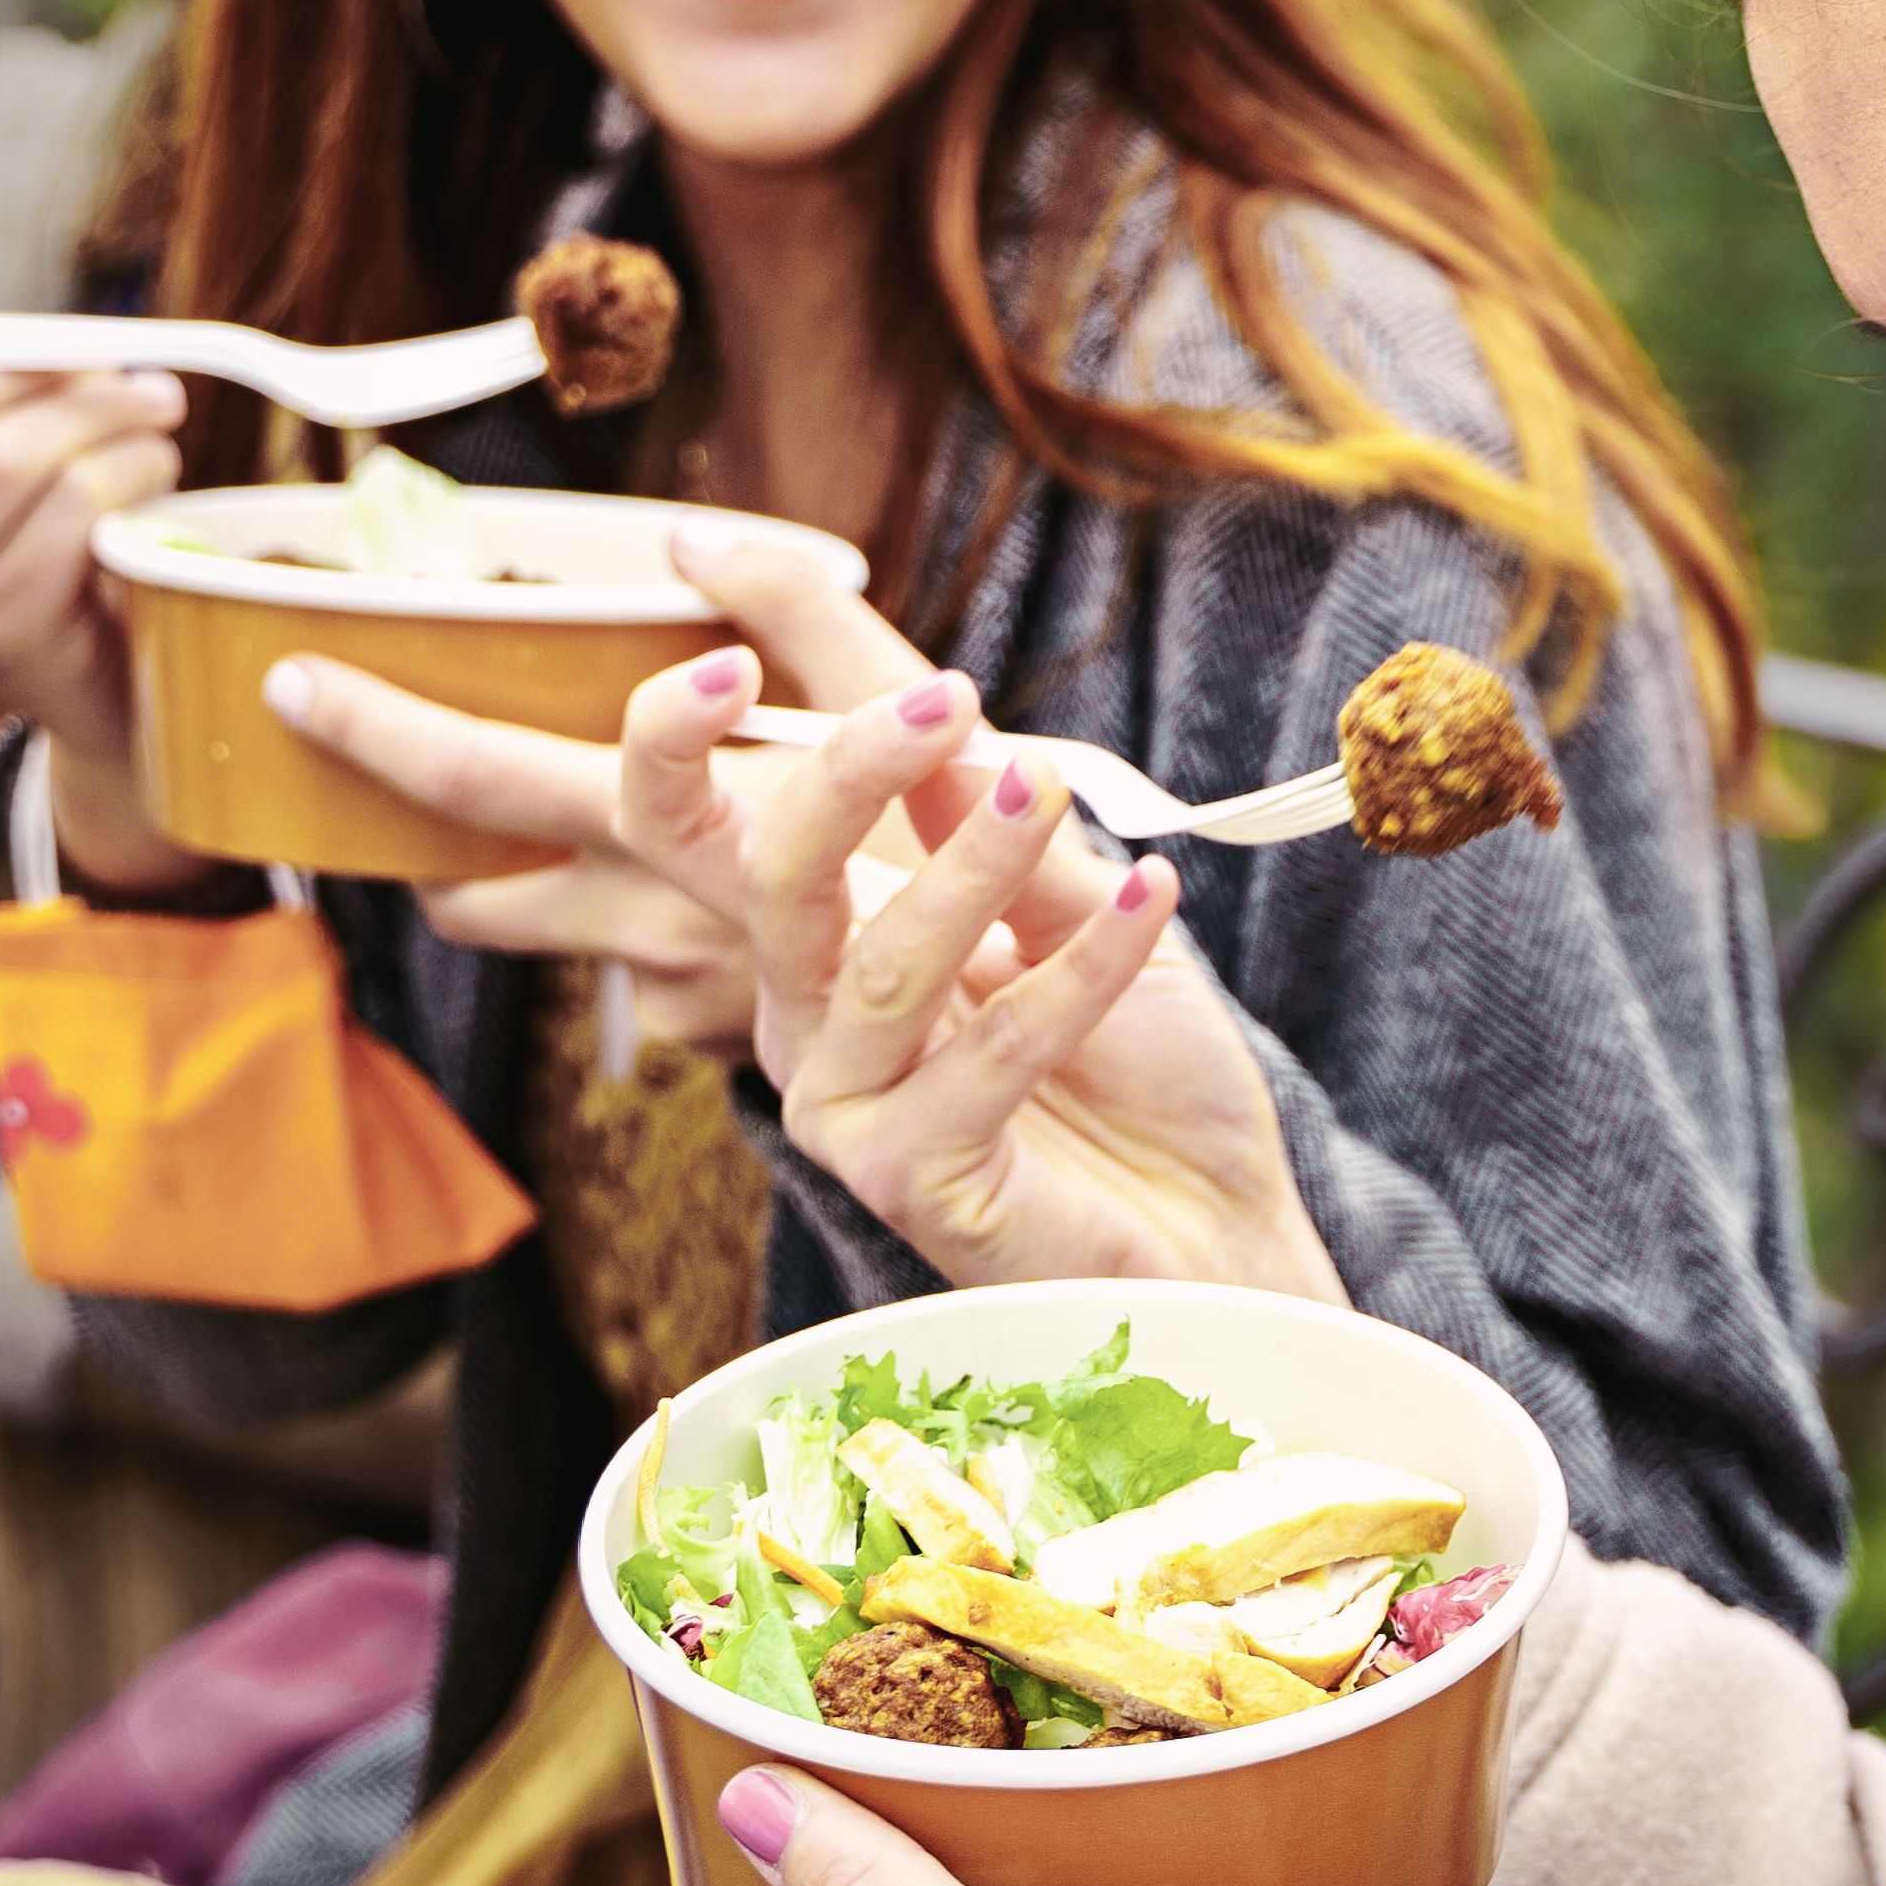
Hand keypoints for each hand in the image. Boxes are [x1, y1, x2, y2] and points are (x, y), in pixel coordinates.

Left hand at [269, 520, 976, 1066]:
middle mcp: (665, 931)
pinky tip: (726, 899)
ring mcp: (689, 1002)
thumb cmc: (1030, 895)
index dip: (386, 729)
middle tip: (325, 718)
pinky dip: (667, 929)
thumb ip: (809, 623)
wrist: (1098, 1100)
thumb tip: (686, 533)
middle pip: (475, 880)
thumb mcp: (939, 732)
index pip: (492, 774)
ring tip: (516, 808)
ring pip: (552, 924)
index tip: (297, 678)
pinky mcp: (733, 1045)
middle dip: (408, 814)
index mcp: (691, 836)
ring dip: (532, 871)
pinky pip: (658, 981)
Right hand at [729, 691, 1342, 1299]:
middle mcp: (810, 1026)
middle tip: (948, 699)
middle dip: (851, 775)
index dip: (673, 745)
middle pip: (771, 880)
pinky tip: (1153, 899)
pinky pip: (992, 1051)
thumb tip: (952, 735)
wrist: (1212, 1224)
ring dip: (981, 863)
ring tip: (1053, 791)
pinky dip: (1085, 965)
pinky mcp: (911, 1181)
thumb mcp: (1080, 910)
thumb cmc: (1139, 1070)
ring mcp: (849, 1110)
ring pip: (884, 964)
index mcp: (821, 946)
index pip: (693, 836)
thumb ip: (1009, 830)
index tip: (728, 661)